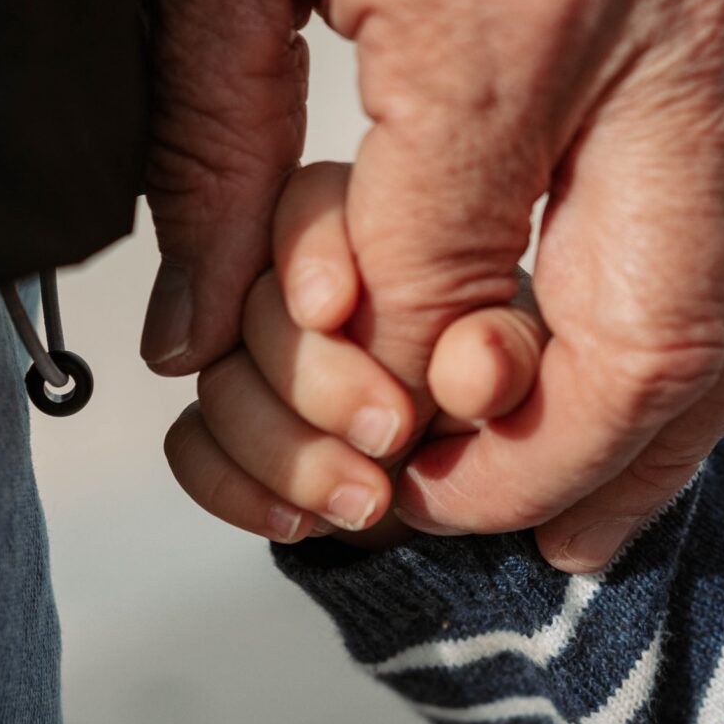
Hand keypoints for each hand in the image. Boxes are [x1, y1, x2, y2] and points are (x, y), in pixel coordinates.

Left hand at [145, 0, 723, 570]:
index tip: (334, 424)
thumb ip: (210, 138)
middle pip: (653, 335)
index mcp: (504, 10)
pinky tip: (653, 363)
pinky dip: (720, 318)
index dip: (383, 389)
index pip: (449, 292)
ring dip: (680, 426)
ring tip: (596, 509)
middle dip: (559, 467)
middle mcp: (662, 28)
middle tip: (482, 529)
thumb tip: (191, 330)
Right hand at [165, 164, 546, 550]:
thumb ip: (509, 352)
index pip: (308, 201)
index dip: (308, 248)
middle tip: (391, 432)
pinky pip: (188, 442)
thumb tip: (471, 375)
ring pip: (217, 376)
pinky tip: (297, 521)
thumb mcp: (535, 370)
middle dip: (316, 380)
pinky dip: (234, 487)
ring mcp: (261, 356)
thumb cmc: (523, 407)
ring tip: (366, 498)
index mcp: (378, 229)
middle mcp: (306, 283)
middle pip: (254, 299)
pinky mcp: (232, 428)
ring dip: (285, 450)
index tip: (329, 308)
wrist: (491, 491)